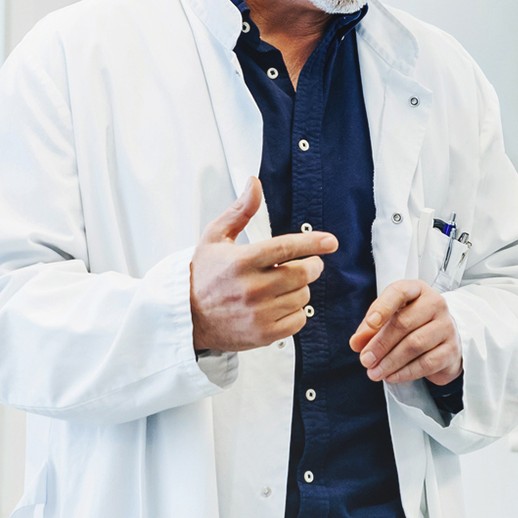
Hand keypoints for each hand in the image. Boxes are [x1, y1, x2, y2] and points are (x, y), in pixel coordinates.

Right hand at [190, 177, 337, 351]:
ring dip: (300, 289)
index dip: (313, 242)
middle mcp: (251, 288)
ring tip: (283, 286)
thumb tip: (254, 183)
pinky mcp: (264, 334)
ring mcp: (258, 313)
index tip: (330, 241)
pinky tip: (281, 305)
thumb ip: (240, 211)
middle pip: (302, 273)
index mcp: (241, 261)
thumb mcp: (214, 237)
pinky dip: (296, 312)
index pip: (287, 248)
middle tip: (305, 264)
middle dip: (310, 266)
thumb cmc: (203, 274)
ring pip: (302, 296)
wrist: (187, 316)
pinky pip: (299, 320)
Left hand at [349, 280, 462, 384]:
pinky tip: (392, 376)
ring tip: (374, 372)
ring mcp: (447, 326)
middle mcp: (435, 304)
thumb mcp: (387, 319)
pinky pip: (427, 362)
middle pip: (404, 323)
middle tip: (365, 360)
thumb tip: (356, 343)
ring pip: (415, 345)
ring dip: (390, 362)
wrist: (442, 340)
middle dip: (380, 344)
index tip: (370, 324)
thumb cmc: (411, 324)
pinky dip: (406, 372)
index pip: (399, 292)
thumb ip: (369, 329)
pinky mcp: (452, 349)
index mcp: (416, 290)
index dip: (383, 307)